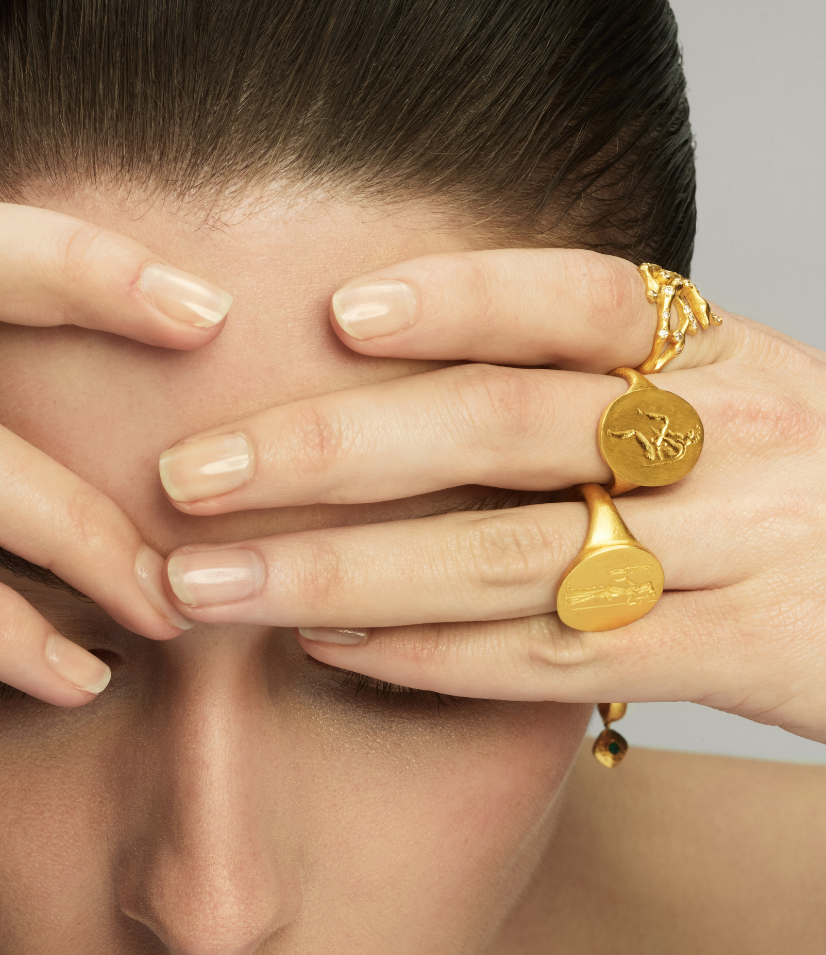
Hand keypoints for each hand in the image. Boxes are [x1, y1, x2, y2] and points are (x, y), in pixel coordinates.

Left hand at [157, 248, 825, 743]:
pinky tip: (327, 648)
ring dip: (342, 568)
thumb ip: (603, 383)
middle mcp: (736, 435)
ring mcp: (746, 548)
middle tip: (189, 469)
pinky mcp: (747, 655)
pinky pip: (559, 659)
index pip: (580, 298)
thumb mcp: (734, 406)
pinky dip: (431, 655)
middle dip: (331, 449)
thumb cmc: (803, 495)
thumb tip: (393, 354)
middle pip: (507, 427)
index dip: (456, 296)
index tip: (331, 313)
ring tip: (210, 579)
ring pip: (510, 556)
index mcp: (724, 354)